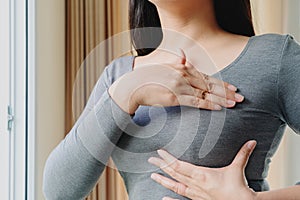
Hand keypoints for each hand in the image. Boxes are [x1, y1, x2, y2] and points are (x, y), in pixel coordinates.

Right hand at [109, 50, 243, 114]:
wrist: (134, 86)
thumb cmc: (148, 78)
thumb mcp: (163, 65)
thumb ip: (175, 61)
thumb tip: (183, 55)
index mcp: (182, 68)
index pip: (207, 77)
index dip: (222, 83)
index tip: (234, 88)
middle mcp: (184, 75)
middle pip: (210, 85)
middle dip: (226, 92)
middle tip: (241, 97)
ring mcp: (180, 86)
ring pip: (206, 94)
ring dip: (221, 99)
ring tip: (234, 104)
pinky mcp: (175, 97)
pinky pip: (196, 102)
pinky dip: (208, 105)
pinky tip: (219, 108)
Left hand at [148, 140, 257, 199]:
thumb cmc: (238, 187)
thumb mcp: (237, 168)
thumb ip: (243, 153)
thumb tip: (251, 141)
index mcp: (201, 175)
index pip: (180, 166)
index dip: (168, 159)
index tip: (159, 153)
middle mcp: (195, 185)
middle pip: (174, 174)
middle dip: (162, 166)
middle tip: (150, 160)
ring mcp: (195, 194)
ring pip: (176, 186)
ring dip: (163, 181)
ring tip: (152, 176)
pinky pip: (182, 199)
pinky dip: (171, 199)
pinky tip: (163, 198)